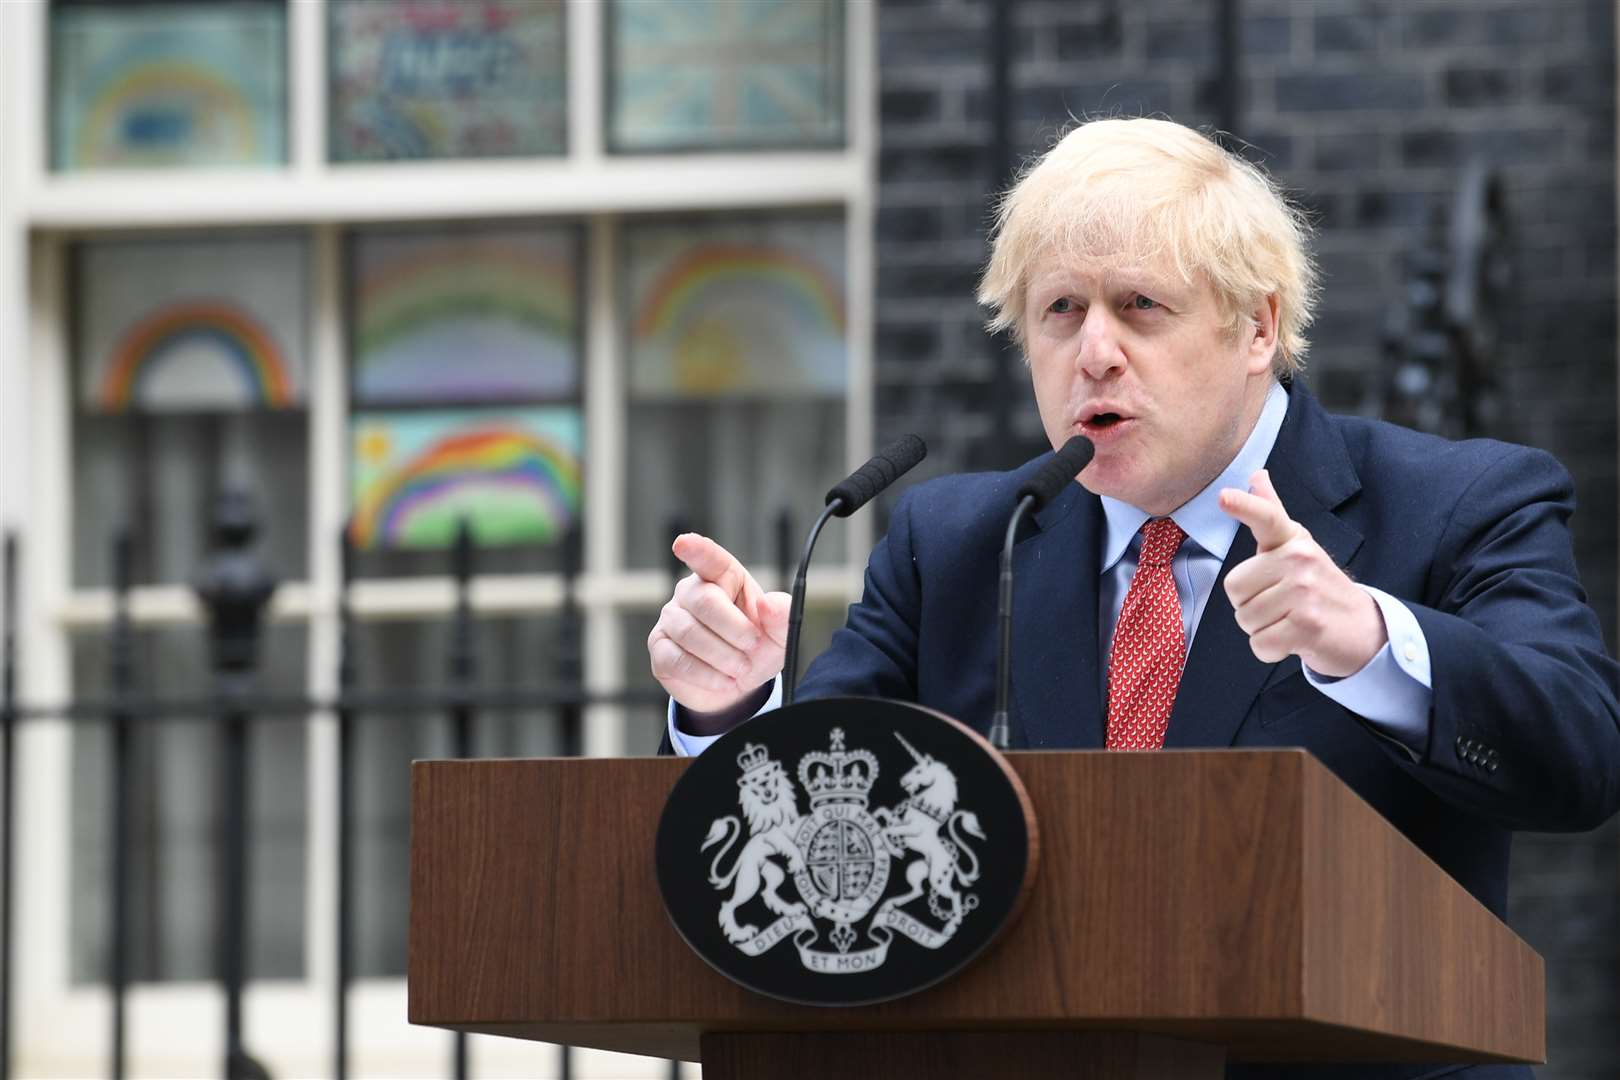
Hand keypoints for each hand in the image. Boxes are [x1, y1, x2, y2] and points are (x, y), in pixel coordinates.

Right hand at [647, 533, 789, 715]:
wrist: (736, 683)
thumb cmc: (754, 647)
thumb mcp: (779, 633)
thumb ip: (781, 615)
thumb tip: (769, 604)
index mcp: (722, 577)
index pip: (708, 558)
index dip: (696, 549)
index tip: (684, 543)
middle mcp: (691, 592)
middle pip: (705, 601)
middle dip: (735, 629)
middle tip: (753, 646)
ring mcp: (671, 618)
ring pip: (690, 632)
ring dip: (723, 656)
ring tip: (740, 668)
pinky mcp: (659, 647)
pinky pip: (677, 659)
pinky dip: (705, 674)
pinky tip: (723, 680)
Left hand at [1218, 469, 1385, 677]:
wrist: (1364, 628)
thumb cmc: (1317, 585)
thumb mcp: (1296, 545)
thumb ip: (1271, 512)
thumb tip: (1256, 475)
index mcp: (1293, 540)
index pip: (1266, 517)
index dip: (1244, 507)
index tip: (1223, 497)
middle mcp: (1300, 560)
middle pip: (1234, 589)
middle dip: (1249, 604)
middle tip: (1280, 604)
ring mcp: (1306, 593)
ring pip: (1245, 619)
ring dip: (1261, 628)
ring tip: (1289, 620)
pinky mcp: (1308, 626)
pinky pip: (1259, 644)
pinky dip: (1270, 649)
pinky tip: (1293, 639)